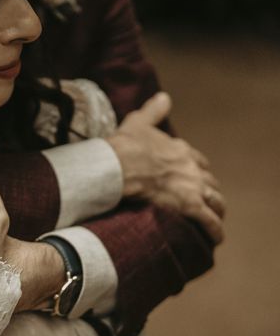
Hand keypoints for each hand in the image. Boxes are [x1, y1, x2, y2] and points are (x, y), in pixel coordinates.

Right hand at [107, 92, 225, 242]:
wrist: (117, 166)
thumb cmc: (125, 146)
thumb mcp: (138, 122)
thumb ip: (153, 111)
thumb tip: (164, 97)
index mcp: (180, 150)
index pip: (197, 161)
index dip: (197, 170)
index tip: (194, 177)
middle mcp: (191, 168)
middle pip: (209, 182)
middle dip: (209, 191)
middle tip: (205, 200)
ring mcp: (192, 187)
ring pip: (215, 201)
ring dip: (216, 210)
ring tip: (214, 221)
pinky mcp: (189, 206)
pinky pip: (209, 221)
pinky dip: (215, 230)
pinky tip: (216, 238)